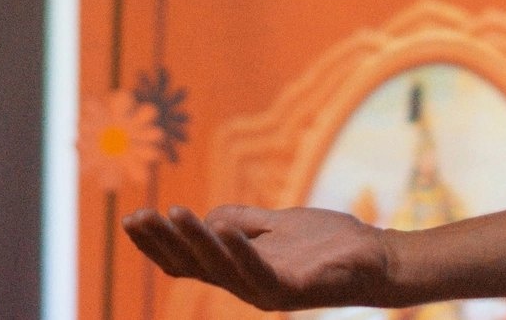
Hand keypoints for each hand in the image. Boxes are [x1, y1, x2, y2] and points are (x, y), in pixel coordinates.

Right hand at [121, 204, 396, 311]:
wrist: (375, 257)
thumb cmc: (326, 242)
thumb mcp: (275, 225)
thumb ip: (240, 221)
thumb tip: (204, 217)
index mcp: (238, 270)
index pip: (187, 261)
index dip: (157, 244)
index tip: (130, 219)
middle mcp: (245, 285)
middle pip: (193, 267)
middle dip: (162, 243)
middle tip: (134, 218)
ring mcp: (268, 291)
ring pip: (219, 268)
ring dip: (194, 240)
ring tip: (171, 213)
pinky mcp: (293, 291)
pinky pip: (258, 270)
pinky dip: (239, 249)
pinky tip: (222, 229)